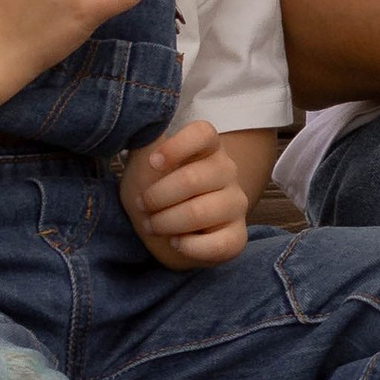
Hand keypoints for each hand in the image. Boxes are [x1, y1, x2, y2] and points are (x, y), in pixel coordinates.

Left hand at [121, 115, 251, 268]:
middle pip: (192, 179)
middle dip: (157, 197)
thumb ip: (146, 147)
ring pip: (200, 212)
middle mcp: (227, 171)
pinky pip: (217, 244)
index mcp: (208, 147)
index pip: (202, 133)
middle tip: (141, 206)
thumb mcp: (142, 166)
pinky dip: (189, 246)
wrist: (166, 229)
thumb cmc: (155, 190)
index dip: (176, 147)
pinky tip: (176, 242)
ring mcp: (236, 204)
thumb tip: (147, 132)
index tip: (152, 162)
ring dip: (166, 222)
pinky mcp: (238, 236)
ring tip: (153, 225)